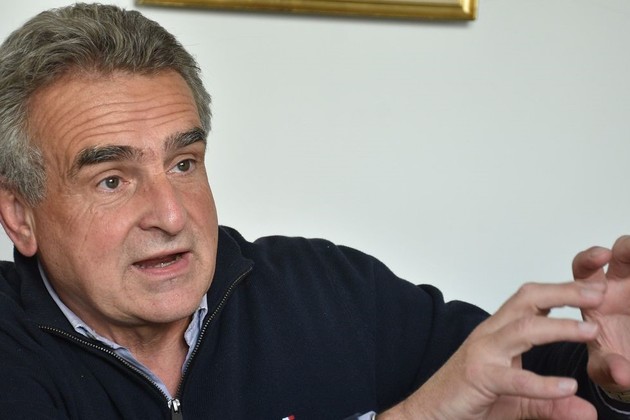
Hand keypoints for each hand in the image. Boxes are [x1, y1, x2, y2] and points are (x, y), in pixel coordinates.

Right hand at [378, 281, 604, 419]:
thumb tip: (587, 411)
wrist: (428, 412)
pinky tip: (566, 386)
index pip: (531, 300)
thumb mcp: (516, 401)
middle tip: (599, 292)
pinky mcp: (478, 377)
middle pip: (528, 300)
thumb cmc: (467, 398)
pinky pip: (513, 378)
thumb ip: (550, 402)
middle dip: (564, 292)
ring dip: (559, 327)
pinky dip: (542, 383)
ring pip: (523, 329)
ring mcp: (482, 353)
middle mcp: (490, 335)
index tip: (594, 286)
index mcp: (499, 332)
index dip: (562, 289)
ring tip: (591, 330)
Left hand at [573, 236, 629, 391]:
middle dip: (628, 247)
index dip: (589, 259)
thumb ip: (610, 368)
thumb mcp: (606, 369)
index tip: (601, 257)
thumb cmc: (612, 362)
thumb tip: (620, 373)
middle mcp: (616, 286)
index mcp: (591, 297)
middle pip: (619, 254)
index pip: (584, 269)